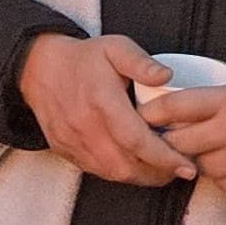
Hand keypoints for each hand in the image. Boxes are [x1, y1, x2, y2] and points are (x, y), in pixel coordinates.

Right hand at [18, 33, 195, 186]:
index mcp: (102, 102)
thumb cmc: (83, 59)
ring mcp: (72, 141)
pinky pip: (95, 170)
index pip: (137, 141)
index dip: (165, 158)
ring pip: (112, 173)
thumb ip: (142, 62)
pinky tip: (134, 164)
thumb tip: (167, 76)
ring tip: (161, 170)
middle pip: (126, 166)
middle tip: (180, 170)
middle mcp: (85, 127)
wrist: (38, 68)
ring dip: (140, 176)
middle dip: (158, 174)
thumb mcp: (115, 47)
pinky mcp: (64, 149)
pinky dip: (118, 173)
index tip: (187, 166)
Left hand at [142, 72, 225, 195]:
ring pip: (195, 165)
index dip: (150, 112)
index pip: (173, 107)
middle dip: (165, 139)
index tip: (140, 114)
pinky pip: (218, 182)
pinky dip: (219, 173)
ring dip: (195, 157)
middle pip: (175, 142)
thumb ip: (215, 79)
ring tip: (209, 145)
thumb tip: (172, 75)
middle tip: (161, 135)